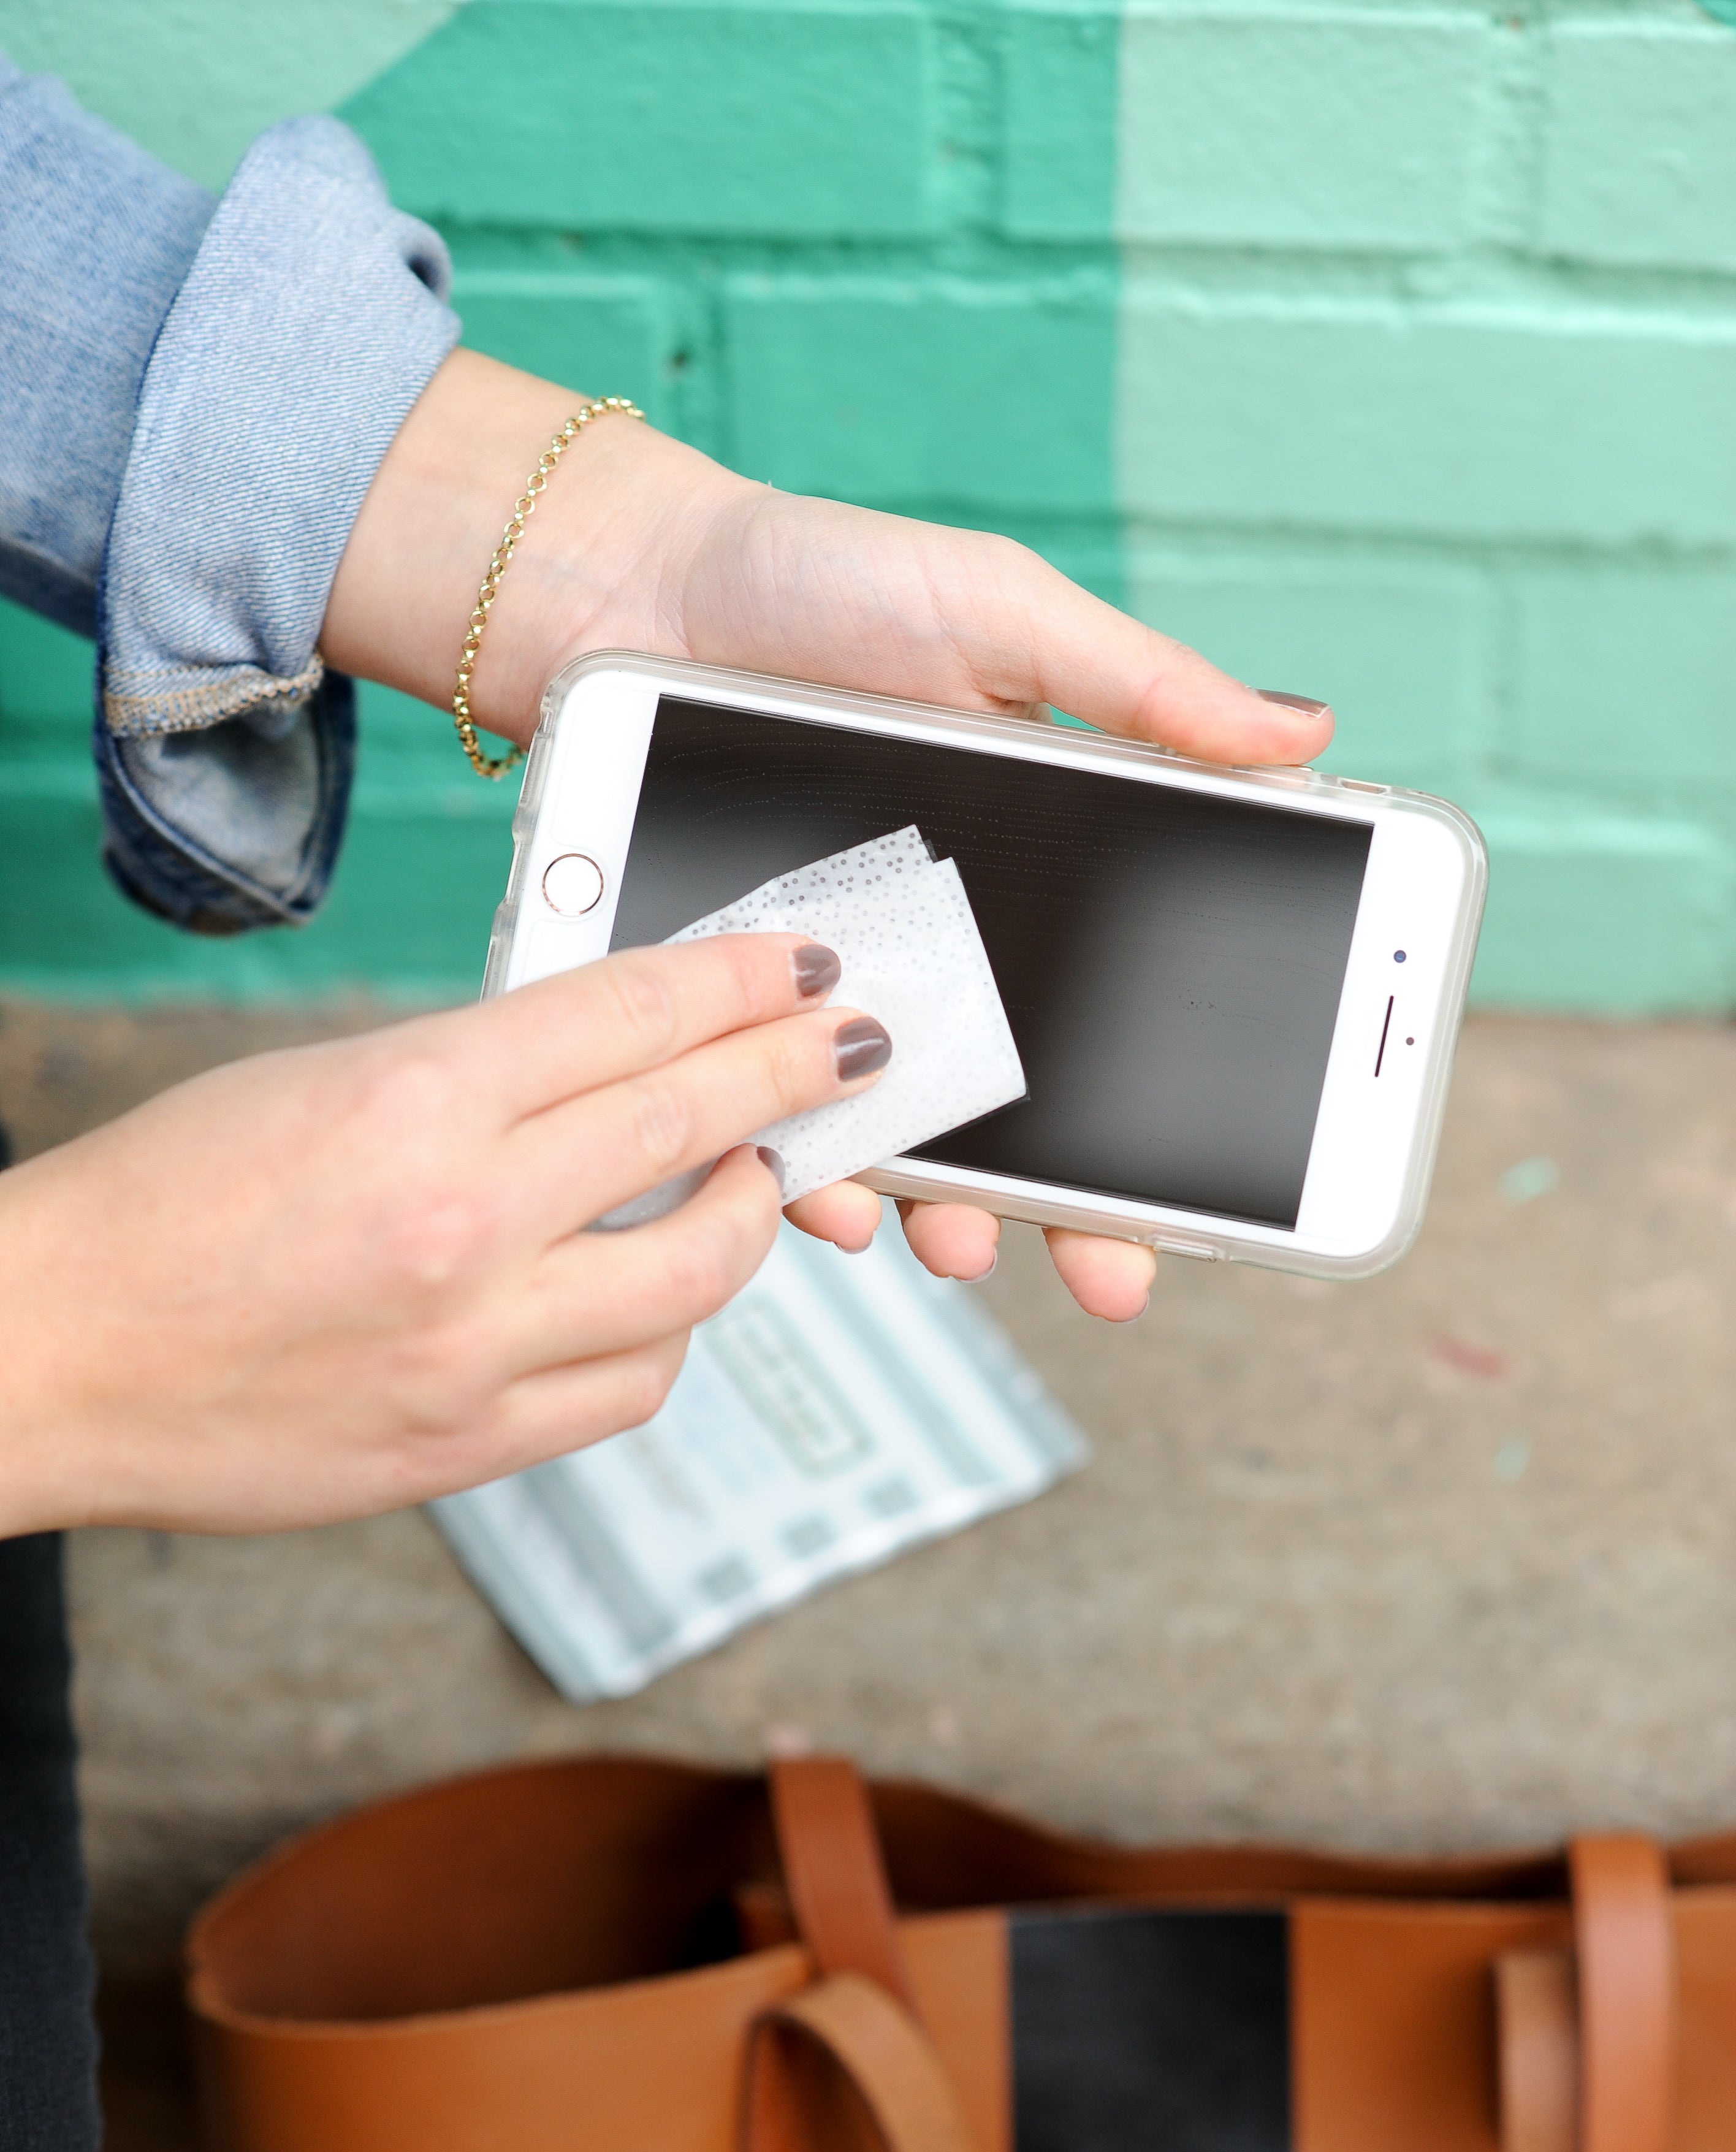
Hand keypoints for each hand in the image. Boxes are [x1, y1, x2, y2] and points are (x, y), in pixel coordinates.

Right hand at [0, 935, 884, 1533]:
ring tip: (754, 1174)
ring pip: (700, 1276)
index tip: (803, 962)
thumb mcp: (318, 1080)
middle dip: (798, 1072)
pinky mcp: (468, 1448)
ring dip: (752, 1210)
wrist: (54, 1356)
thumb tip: (617, 1062)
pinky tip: (658, 1294)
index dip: (741, 979)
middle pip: (693, 1125)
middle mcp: (462, 1224)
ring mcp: (474, 1350)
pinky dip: (669, 1330)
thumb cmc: (163, 1201)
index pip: (632, 1013)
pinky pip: (633, 1385)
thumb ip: (476, 1073)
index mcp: (413, 1098)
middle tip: (855, 1043)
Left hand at [324, 351, 1335, 1321]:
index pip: (1116, 1020)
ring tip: (962, 1242)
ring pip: (901, 1139)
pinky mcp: (727, 1011)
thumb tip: (1302, 738)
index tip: (1216, 1202)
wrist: (634, 591)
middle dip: (1076, 1214)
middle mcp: (933, 960)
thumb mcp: (1001, 616)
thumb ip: (1141, 686)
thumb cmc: (821, 586)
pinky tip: (827, 1192)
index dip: (1166, 1119)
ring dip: (943, 1209)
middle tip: (1111, 1278)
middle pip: (1025, 1118)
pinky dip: (800, 1169)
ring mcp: (830, 993)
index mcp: (1026, 880)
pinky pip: (766, 1117)